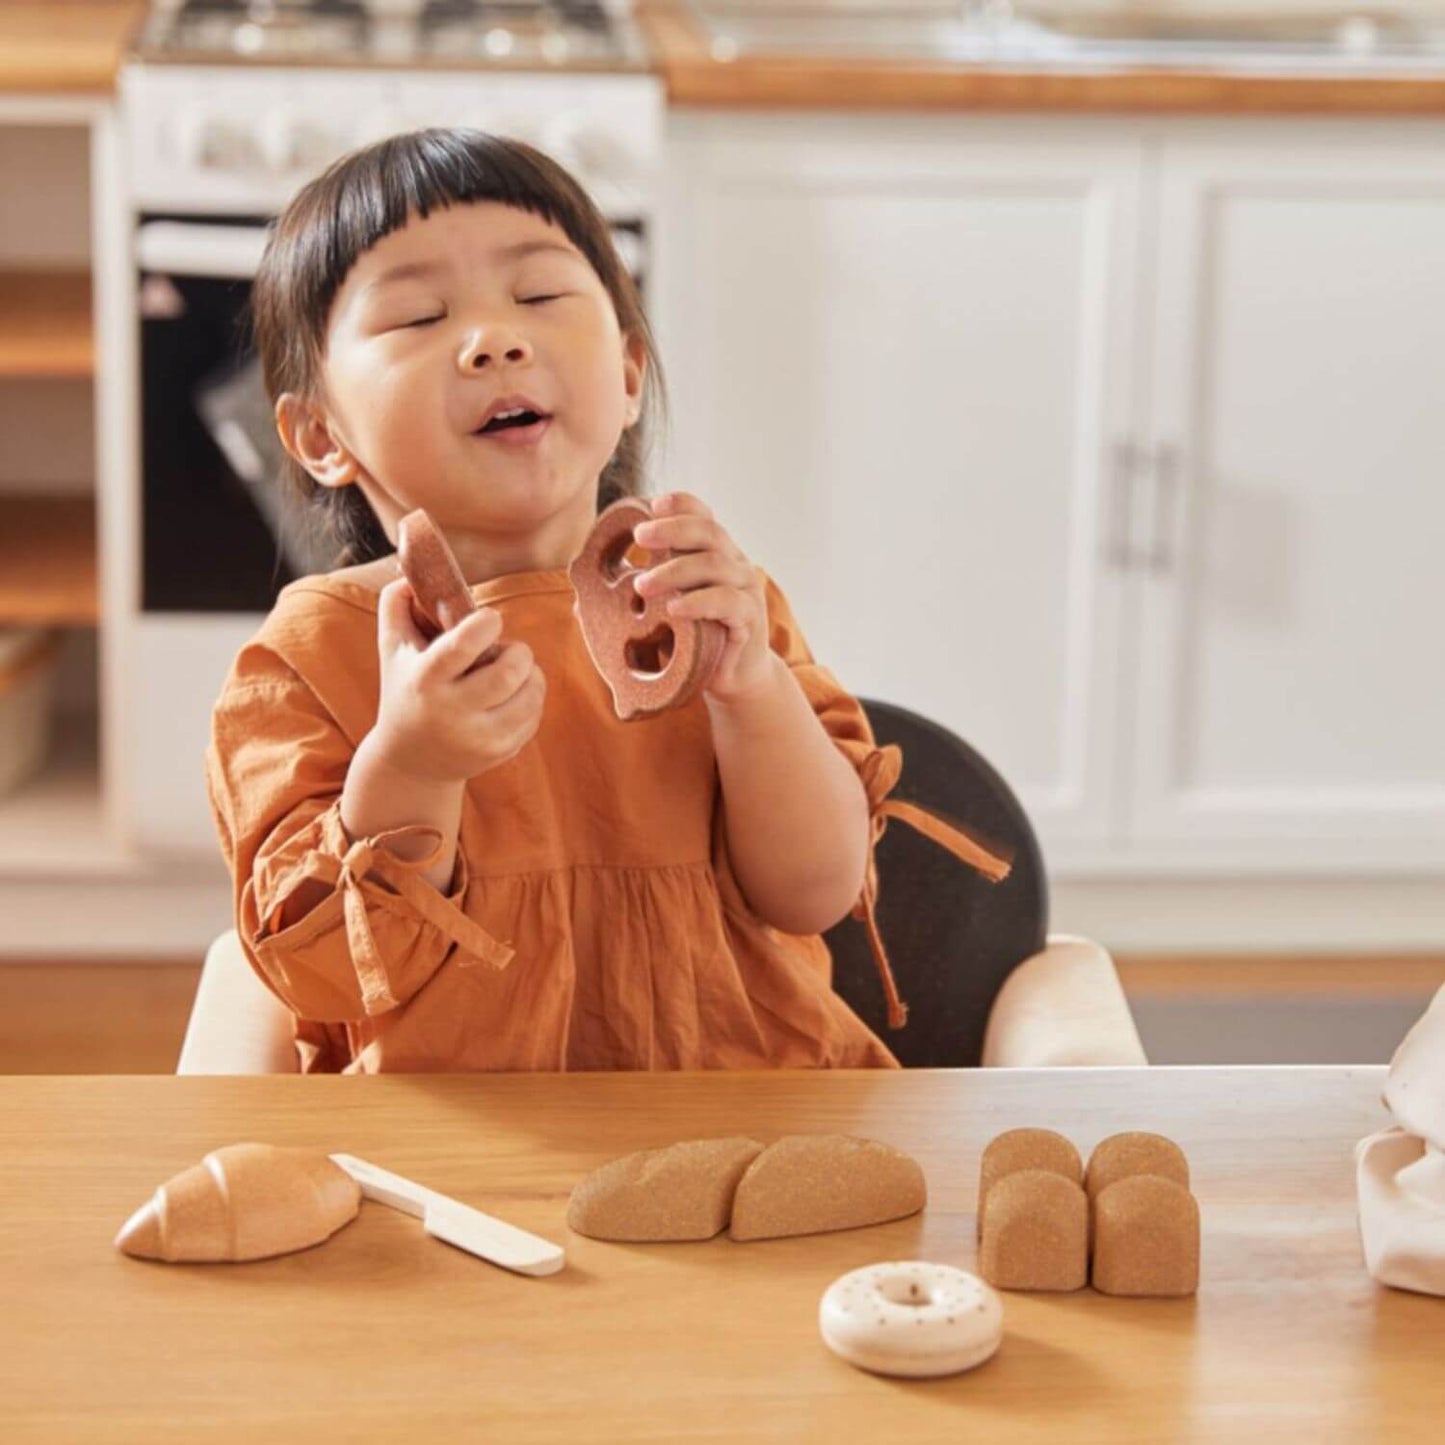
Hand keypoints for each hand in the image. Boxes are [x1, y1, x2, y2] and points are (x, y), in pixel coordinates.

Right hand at [368, 577, 545, 783]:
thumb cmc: (405, 689)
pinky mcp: (499, 752)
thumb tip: (412, 572)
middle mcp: (451, 712)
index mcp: (425, 680)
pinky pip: (534, 716)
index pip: (463, 646)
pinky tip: (513, 695)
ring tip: (513, 670)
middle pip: (509, 672)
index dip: (487, 624)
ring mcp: (477, 737)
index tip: (490, 619)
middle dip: (519, 651)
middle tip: (509, 649)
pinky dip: (531, 698)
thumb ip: (396, 603)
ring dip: (531, 673)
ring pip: (530, 694)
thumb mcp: (392, 648)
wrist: (410, 760)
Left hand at [631, 492, 776, 705]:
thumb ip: (635, 593)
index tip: (651, 504)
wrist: (731, 676)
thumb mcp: (663, 608)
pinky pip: (727, 602)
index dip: (681, 504)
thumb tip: (579, 591)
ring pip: (715, 564)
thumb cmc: (693, 638)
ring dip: (675, 570)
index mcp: (713, 553)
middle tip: (640, 536)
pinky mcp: (748, 618)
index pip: (703, 515)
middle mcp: (733, 563)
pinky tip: (673, 609)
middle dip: (672, 529)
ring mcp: (744, 589)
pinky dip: (698, 602)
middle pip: (709, 531)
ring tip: (642, 585)